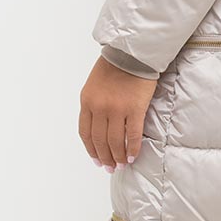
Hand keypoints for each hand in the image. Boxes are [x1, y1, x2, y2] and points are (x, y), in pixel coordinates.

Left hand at [79, 56, 157, 170]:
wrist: (131, 53)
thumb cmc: (114, 66)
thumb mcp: (94, 85)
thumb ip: (94, 104)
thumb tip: (100, 126)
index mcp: (87, 102)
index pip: (85, 133)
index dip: (91, 150)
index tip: (96, 159)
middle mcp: (99, 108)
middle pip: (99, 140)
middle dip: (104, 157)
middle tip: (110, 167)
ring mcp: (116, 109)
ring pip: (115, 141)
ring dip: (118, 156)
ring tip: (121, 164)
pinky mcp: (134, 109)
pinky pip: (132, 135)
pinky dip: (132, 148)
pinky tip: (132, 155)